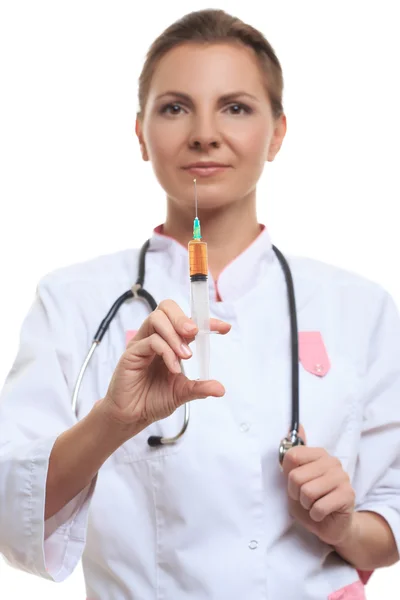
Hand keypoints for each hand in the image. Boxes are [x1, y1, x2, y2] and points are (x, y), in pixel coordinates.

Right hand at [100, 299, 230, 435]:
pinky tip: (173, 368)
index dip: (205, 321)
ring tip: (185, 356)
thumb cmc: (152, 400)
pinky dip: (166, 351)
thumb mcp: (182, 393)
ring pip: (157, 318)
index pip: (187, 322)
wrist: (132, 416)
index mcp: (170, 342)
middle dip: (183, 318)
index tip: (224, 328)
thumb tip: (220, 389)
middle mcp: (155, 337)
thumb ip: (199, 388)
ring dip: (174, 334)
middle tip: (195, 333)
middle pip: (167, 308)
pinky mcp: (132, 353)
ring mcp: (142, 343)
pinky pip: (150, 341)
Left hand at [282, 426, 355, 545]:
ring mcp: (342, 477)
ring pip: (307, 492)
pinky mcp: (348, 495)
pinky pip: (319, 507)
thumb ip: (293, 455)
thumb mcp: (295, 477)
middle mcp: (332, 461)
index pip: (292, 456)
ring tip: (313, 505)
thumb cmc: (311, 500)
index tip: (296, 483)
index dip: (288, 475)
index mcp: (318, 453)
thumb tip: (297, 425)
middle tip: (305, 498)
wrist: (331, 524)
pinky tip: (322, 513)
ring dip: (306, 505)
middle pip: (296, 477)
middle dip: (296, 493)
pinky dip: (315, 514)